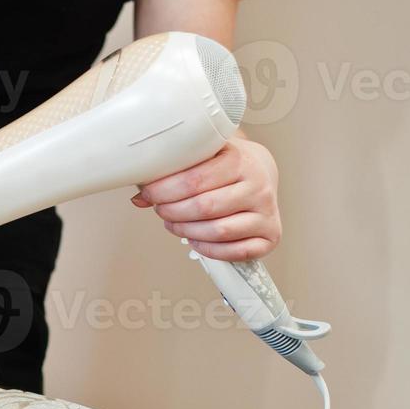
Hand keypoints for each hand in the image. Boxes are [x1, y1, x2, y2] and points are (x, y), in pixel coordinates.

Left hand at [131, 136, 281, 261]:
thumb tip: (139, 198)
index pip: (194, 180)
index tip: (149, 192)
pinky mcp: (270, 236)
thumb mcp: (203, 156)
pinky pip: (235, 252)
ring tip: (174, 224)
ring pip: (218, 231)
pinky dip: (208, 250)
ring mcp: (267, 212)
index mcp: (240, 160)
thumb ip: (173, 172)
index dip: (164, 190)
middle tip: (161, 210)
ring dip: (187, 232)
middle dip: (172, 212)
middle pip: (204, 208)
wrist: (261, 170)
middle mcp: (259, 186)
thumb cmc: (227, 165)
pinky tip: (195, 240)